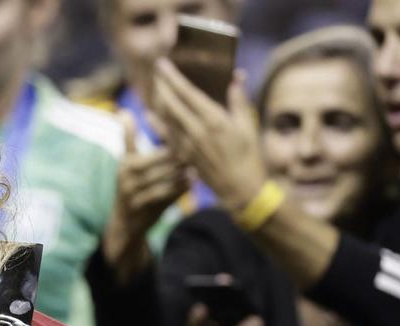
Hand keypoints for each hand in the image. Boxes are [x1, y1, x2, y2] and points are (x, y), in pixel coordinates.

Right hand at [101, 111, 189, 276]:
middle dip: (183, 156)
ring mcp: (134, 192)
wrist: (125, 222)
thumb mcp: (127, 162)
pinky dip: (180, 188)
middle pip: (164, 160)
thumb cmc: (132, 186)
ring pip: (167, 177)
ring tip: (199, 165)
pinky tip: (192, 183)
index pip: (157, 148)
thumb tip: (123, 112)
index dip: (175, 142)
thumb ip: (128, 138)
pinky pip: (166, 194)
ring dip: (185, 172)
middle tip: (202, 150)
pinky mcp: (142, 207)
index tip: (191, 137)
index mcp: (126, 162)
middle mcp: (127, 176)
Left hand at [152, 59, 266, 211]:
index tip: (162, 64)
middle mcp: (197, 130)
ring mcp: (187, 144)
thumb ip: (238, 100)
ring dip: (158, 102)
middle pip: (171, 103)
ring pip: (165, 118)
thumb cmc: (249, 155)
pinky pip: (165, 136)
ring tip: (154, 88)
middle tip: (155, 71)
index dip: (172, 78)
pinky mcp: (183, 156)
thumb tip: (236, 77)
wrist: (239, 188)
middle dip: (161, 85)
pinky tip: (150, 114)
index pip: (187, 93)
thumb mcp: (248, 125)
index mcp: (214, 119)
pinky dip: (156, 123)